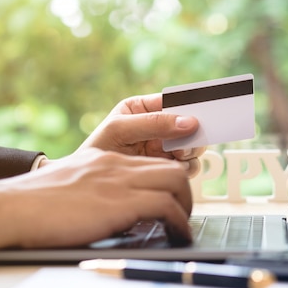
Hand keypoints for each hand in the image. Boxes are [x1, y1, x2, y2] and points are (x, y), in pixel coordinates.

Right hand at [0, 149, 192, 258]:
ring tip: (182, 227)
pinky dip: (179, 223)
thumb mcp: (70, 183)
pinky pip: (166, 206)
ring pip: (176, 181)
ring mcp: (120, 181)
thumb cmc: (33, 203)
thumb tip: (110, 207)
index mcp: (105, 159)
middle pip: (171, 168)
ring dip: (187, 206)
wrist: (12, 207)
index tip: (174, 196)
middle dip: (186, 192)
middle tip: (183, 213)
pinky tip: (178, 235)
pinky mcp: (120, 202)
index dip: (169, 179)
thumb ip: (94, 186)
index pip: (151, 161)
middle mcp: (117, 165)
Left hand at [58, 93, 205, 174]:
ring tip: (177, 156)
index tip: (201, 113)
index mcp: (145, 109)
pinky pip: (188, 165)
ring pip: (193, 146)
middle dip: (192, 132)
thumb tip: (189, 122)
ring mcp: (164, 148)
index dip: (190, 105)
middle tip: (185, 142)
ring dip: (191, 151)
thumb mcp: (120, 129)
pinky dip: (186, 167)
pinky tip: (173, 168)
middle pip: (190, 124)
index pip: (174, 101)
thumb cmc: (96, 151)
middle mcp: (158, 127)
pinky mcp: (166, 168)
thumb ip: (154, 123)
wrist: (86, 186)